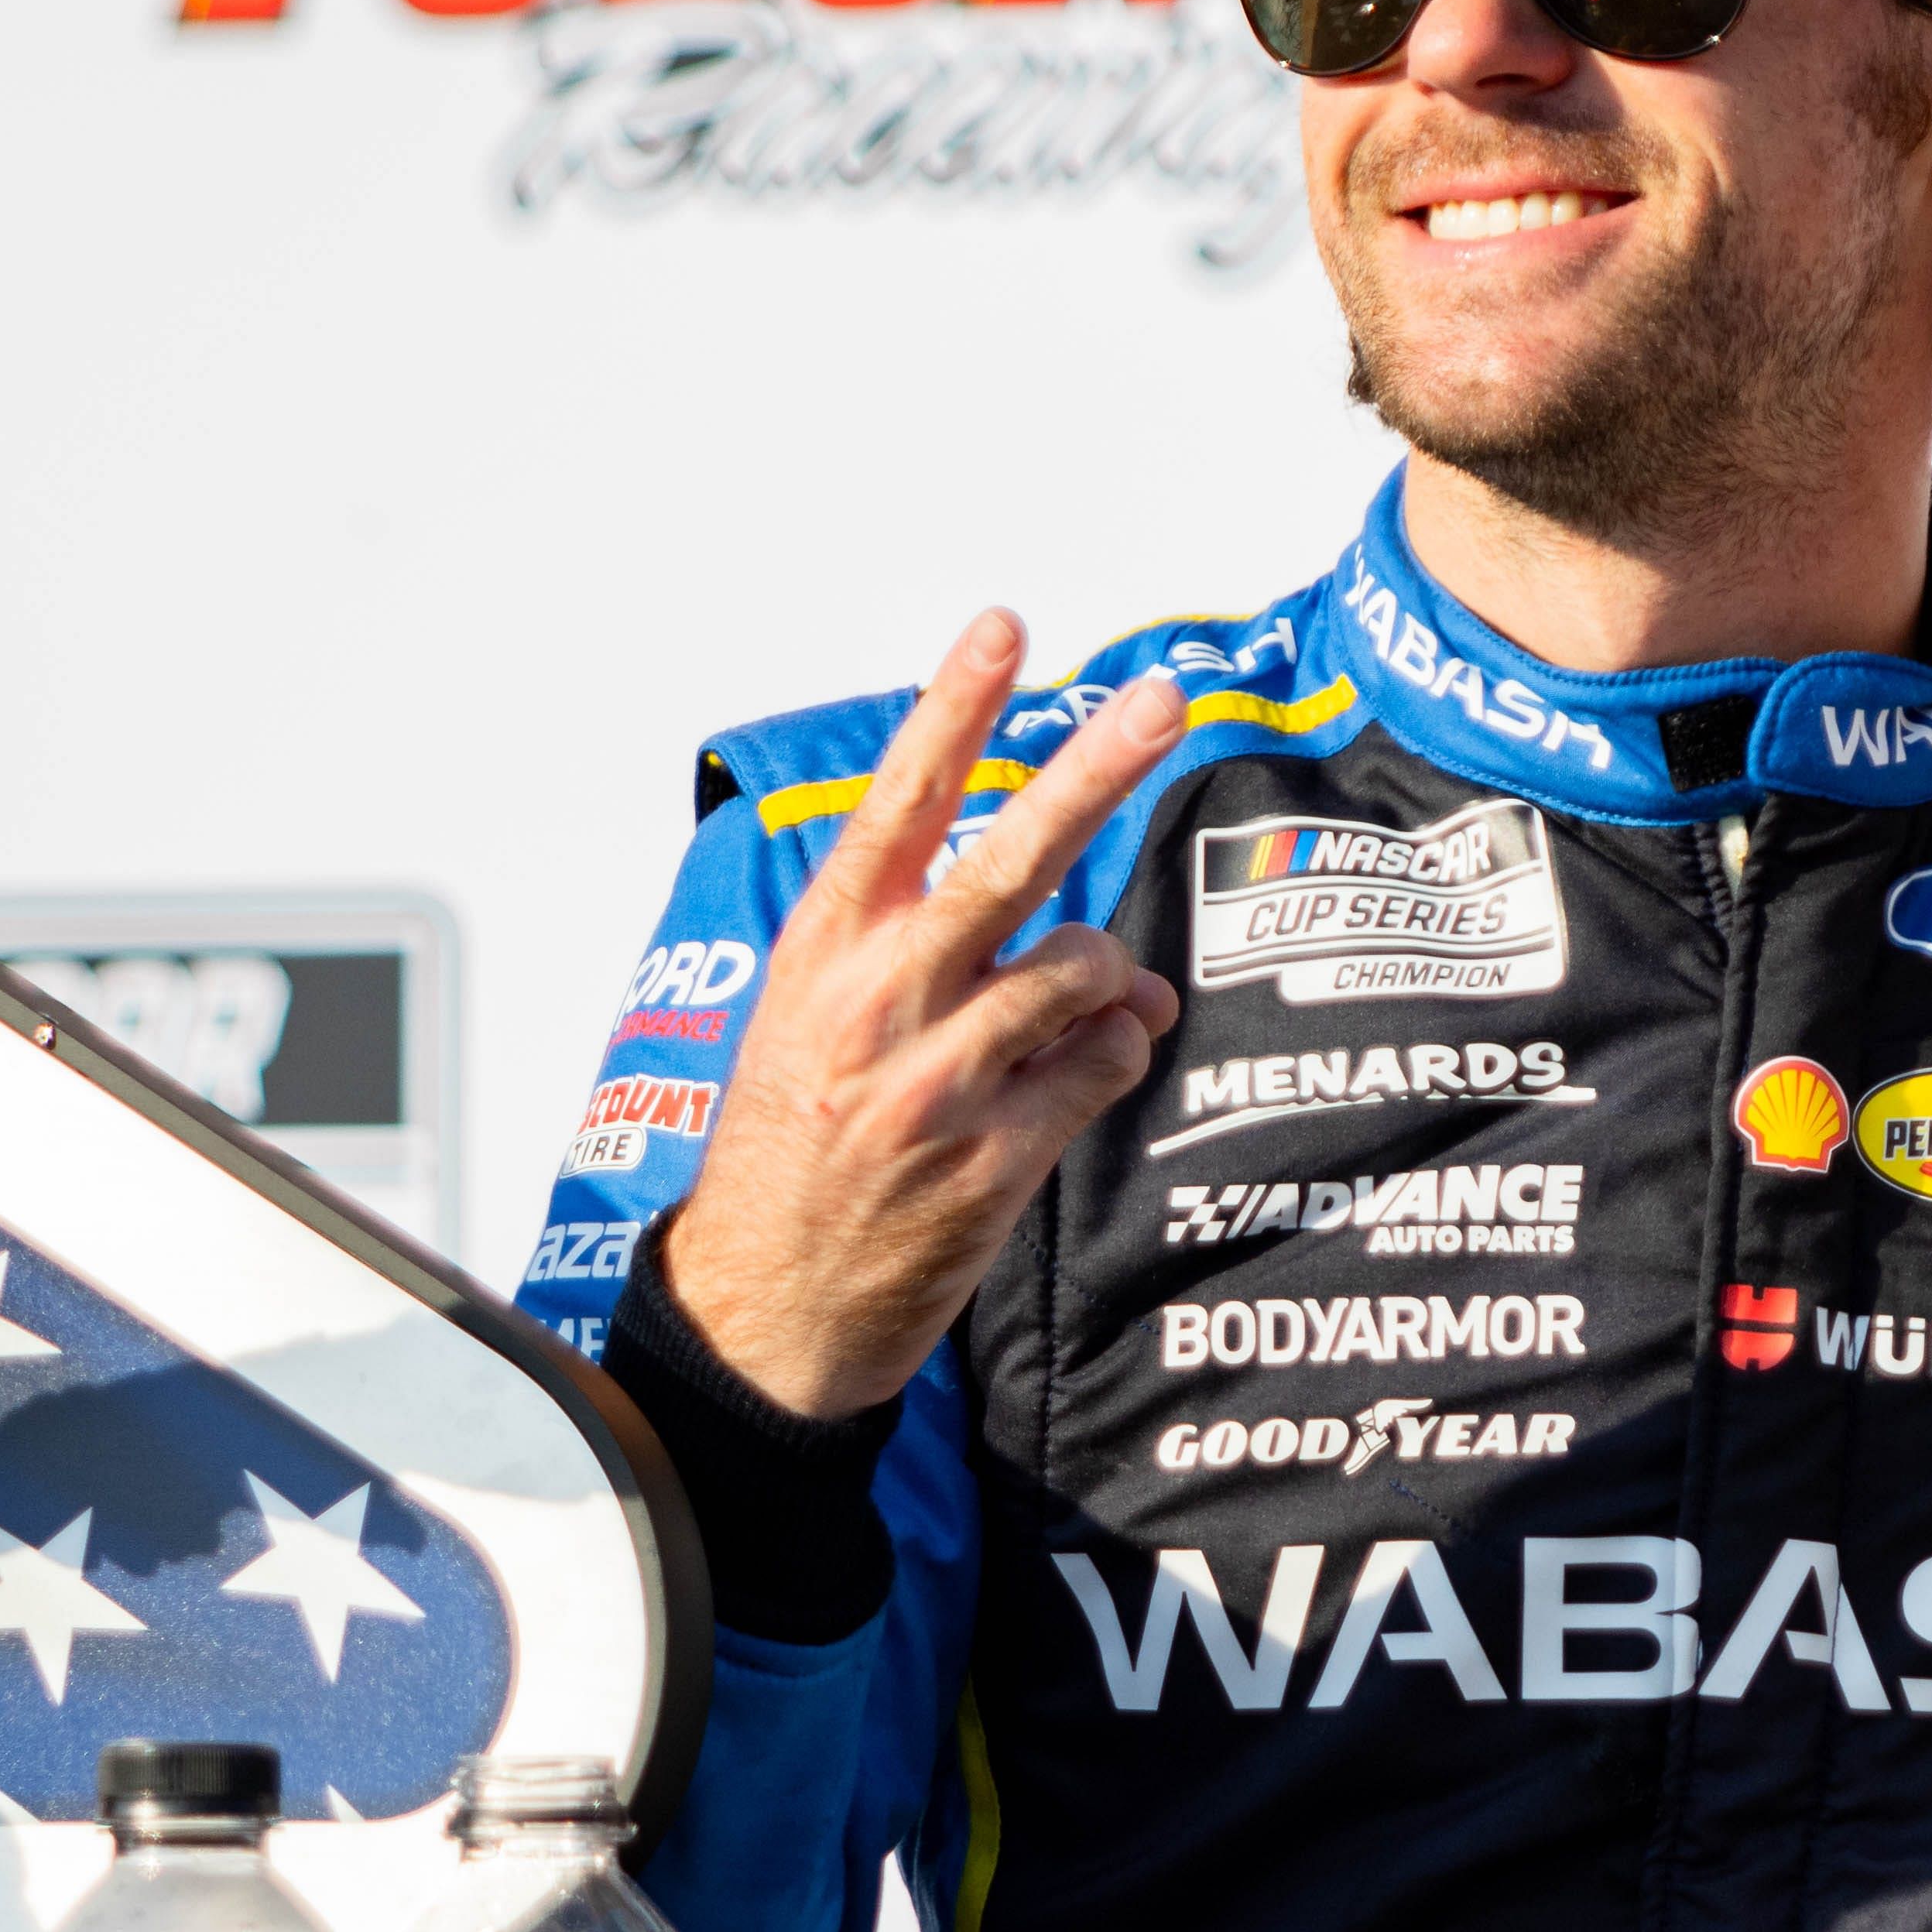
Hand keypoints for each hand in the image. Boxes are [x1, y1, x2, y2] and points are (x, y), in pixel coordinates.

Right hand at [662, 617, 1184, 1416]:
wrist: (768, 1306)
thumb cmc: (798, 1148)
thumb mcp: (817, 1023)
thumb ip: (940, 961)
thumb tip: (1100, 949)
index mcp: (826, 952)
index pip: (896, 804)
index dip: (953, 710)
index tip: (1003, 625)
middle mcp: (880, 1001)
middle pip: (1009, 860)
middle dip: (1093, 771)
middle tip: (1163, 699)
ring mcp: (939, 1079)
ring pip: (1082, 966)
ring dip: (1109, 975)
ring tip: (1084, 1004)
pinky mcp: (993, 1156)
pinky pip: (1103, 1063)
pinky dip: (1115, 1052)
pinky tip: (1079, 1073)